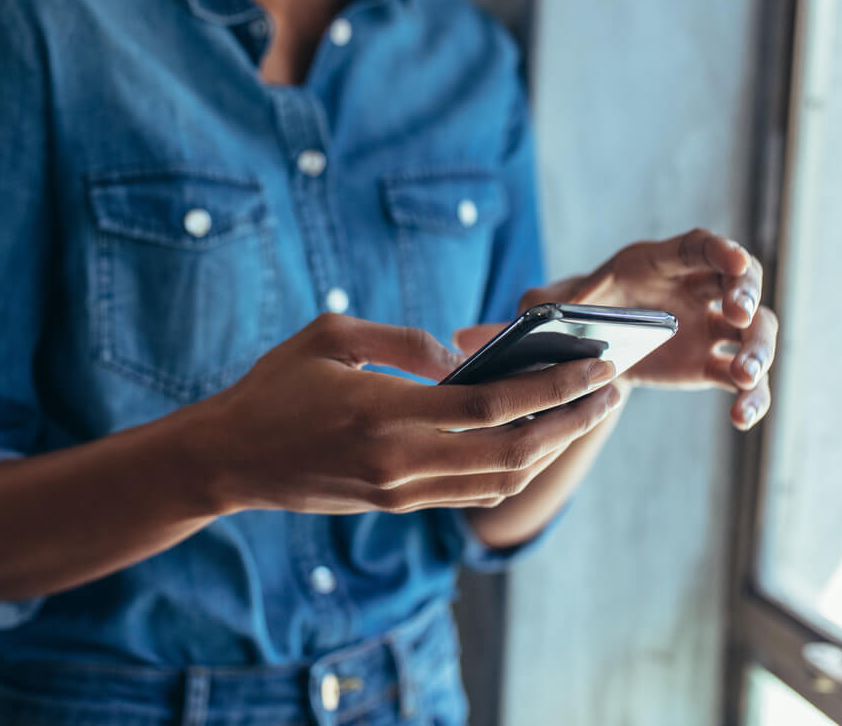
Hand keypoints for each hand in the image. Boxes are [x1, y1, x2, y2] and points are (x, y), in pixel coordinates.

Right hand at [193, 313, 624, 515]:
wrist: (230, 460)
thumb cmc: (275, 387)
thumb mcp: (331, 337)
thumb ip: (402, 340)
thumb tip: (459, 358)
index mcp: (387, 414)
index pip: (494, 405)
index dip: (554, 387)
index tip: (595, 366)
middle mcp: (402, 462)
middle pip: (514, 450)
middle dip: (572, 420)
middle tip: (611, 391)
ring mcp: (402, 492)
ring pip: (500, 479)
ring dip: (551, 448)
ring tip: (584, 413)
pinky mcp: (397, 505)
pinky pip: (472, 492)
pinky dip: (514, 468)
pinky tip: (534, 440)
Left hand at [514, 228, 777, 429]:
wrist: (589, 348)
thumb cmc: (574, 312)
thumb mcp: (552, 304)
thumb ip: (537, 305)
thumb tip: (507, 318)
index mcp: (659, 263)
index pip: (699, 246)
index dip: (721, 250)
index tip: (736, 260)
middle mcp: (695, 289)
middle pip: (741, 282)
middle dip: (746, 294)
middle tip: (738, 314)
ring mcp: (709, 327)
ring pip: (754, 331)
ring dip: (758, 349)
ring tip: (743, 375)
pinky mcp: (710, 364)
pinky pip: (744, 380)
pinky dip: (751, 396)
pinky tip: (742, 417)